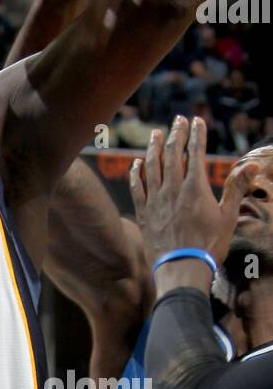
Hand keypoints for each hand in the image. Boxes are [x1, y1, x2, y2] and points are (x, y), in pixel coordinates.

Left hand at [129, 116, 256, 277]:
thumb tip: (252, 167)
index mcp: (195, 188)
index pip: (195, 153)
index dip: (196, 134)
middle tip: (177, 120)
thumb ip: (237, 188)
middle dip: (176, 134)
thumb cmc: (209, 244)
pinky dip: (136, 173)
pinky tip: (137, 163)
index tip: (197, 120)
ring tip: (156, 133)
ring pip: (152, 166)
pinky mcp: (144, 212)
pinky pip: (136, 187)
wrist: (182, 268)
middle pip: (173, 154)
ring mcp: (155, 200)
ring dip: (154, 147)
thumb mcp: (228, 216)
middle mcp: (173, 189)